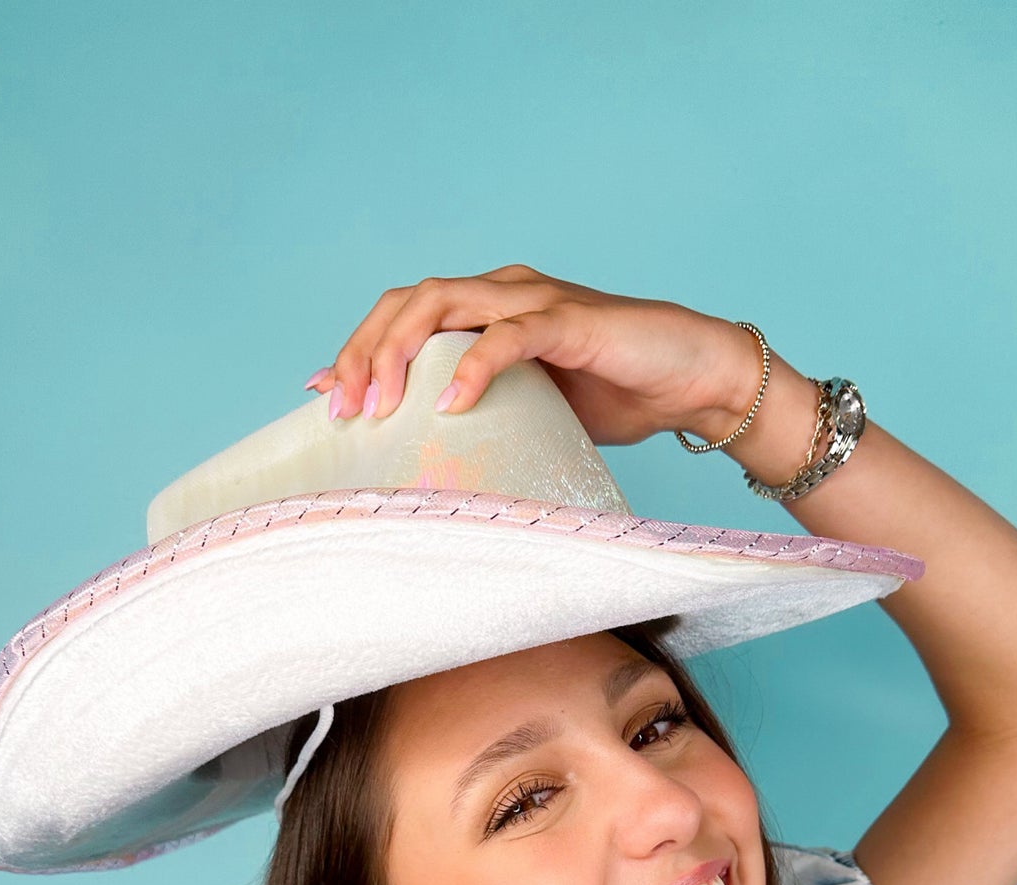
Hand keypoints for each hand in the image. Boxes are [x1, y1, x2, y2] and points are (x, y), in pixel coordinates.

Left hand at [302, 264, 764, 447]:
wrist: (694, 380)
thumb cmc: (618, 396)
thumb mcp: (532, 410)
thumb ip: (486, 414)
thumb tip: (434, 461)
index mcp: (490, 307)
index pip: (406, 313)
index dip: (358, 348)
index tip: (322, 396)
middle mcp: (505, 291)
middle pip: (408, 301)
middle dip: (363, 352)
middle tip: (340, 410)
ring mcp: (535, 300)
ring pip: (443, 303)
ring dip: (400, 353)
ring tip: (379, 405)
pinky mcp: (571, 321)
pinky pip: (510, 335)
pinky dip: (474, 367)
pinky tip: (451, 404)